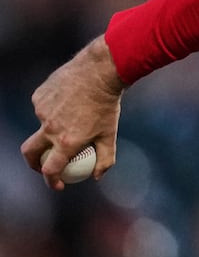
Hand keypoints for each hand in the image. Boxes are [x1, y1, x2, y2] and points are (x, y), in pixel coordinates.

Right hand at [21, 35, 125, 189]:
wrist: (99, 72)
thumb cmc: (107, 105)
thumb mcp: (110, 133)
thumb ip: (105, 158)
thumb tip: (97, 176)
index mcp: (67, 141)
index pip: (50, 169)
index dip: (52, 181)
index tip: (58, 184)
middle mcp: (50, 128)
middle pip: (30, 153)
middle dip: (32, 164)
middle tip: (44, 164)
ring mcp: (41, 112)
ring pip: (42, 126)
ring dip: (52, 127)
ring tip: (73, 115)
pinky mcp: (38, 97)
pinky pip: (42, 109)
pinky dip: (52, 110)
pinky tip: (68, 101)